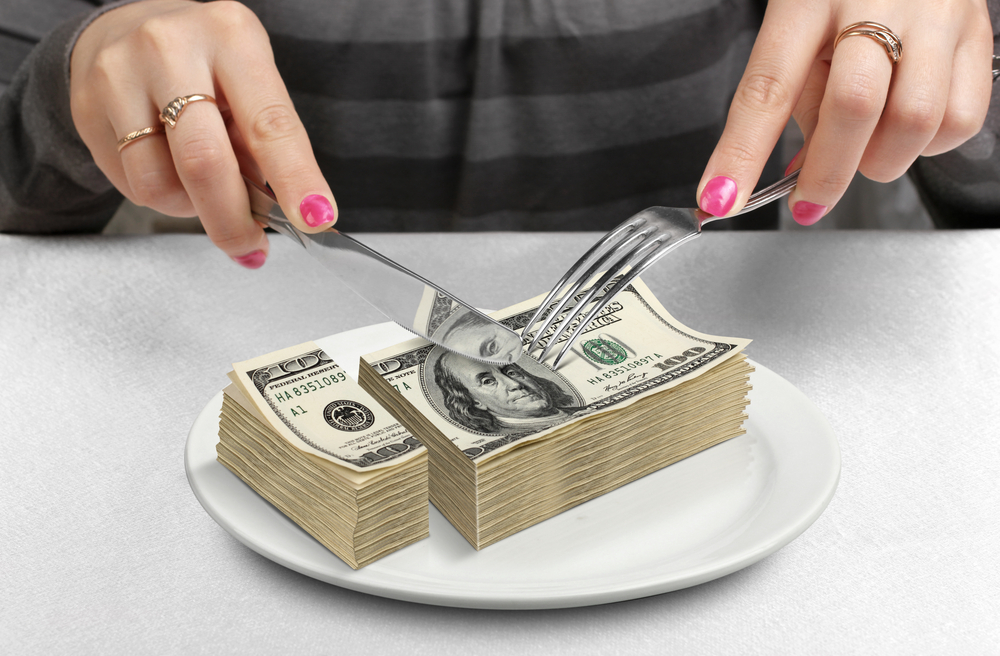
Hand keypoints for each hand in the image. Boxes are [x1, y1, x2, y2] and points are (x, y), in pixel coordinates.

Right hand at [70, 0, 336, 267]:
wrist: (123, 32)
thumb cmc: (206, 66)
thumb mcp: (251, 84)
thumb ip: (266, 143)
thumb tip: (288, 213)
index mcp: (231, 37)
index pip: (269, 123)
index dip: (295, 178)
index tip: (316, 218)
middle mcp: (171, 47)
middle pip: (205, 161)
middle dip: (233, 220)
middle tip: (251, 246)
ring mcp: (120, 74)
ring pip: (161, 184)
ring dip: (192, 207)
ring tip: (203, 185)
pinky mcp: (87, 107)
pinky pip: (131, 184)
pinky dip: (162, 195)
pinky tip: (168, 167)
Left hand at [696, 0, 993, 224]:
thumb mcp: (799, 27)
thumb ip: (795, 97)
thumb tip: (798, 175)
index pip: (769, 86)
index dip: (742, 152)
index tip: (721, 197)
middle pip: (854, 104)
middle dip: (827, 173)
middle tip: (808, 200)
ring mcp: (937, 15)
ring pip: (915, 120)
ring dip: (881, 160)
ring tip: (863, 148)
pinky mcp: (978, 35)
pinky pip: (960, 119)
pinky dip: (927, 145)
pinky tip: (905, 126)